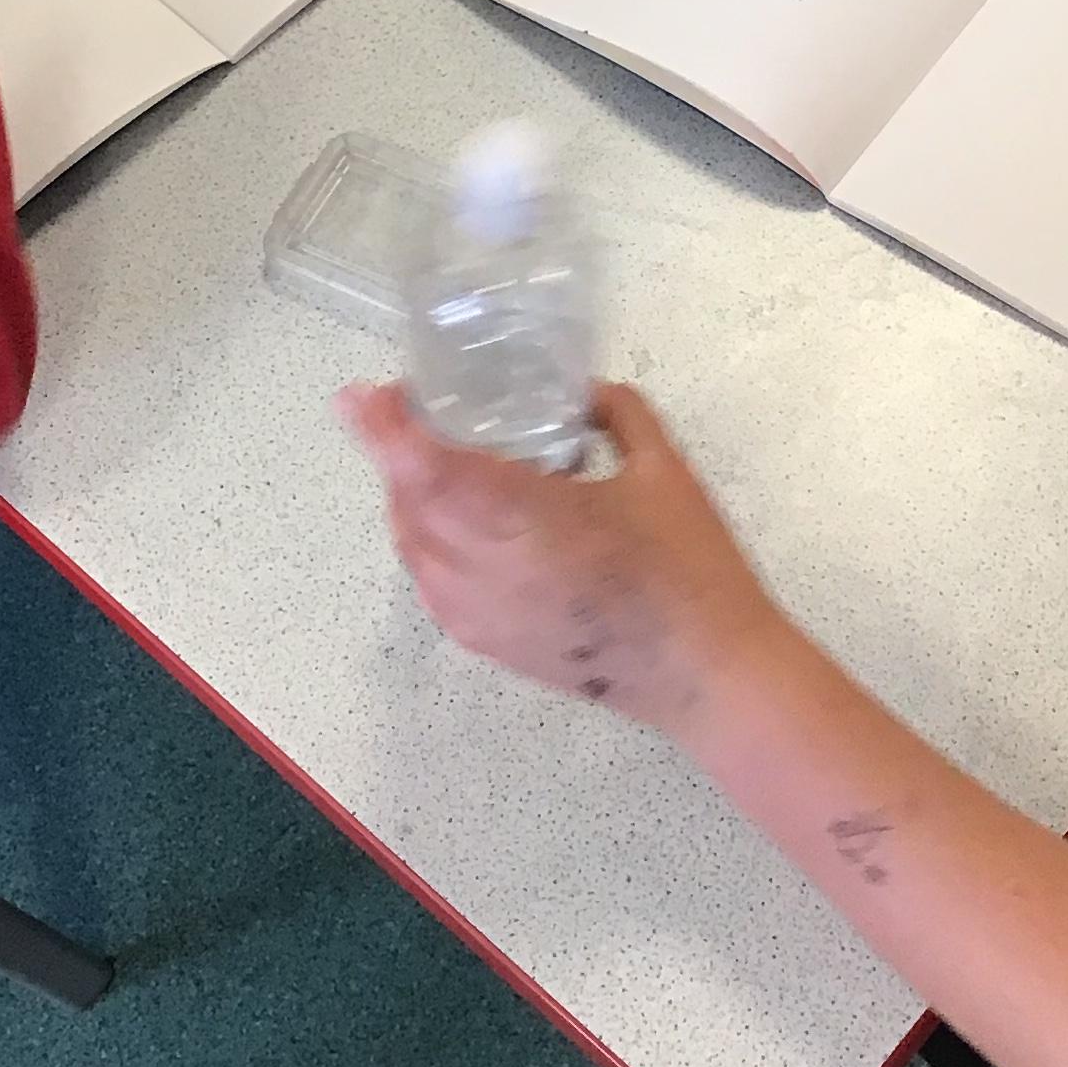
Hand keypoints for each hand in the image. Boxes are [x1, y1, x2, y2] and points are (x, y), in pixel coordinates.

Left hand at [341, 379, 780, 734]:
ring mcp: (480, 614)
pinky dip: (426, 543)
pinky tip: (459, 524)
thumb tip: (580, 392)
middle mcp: (487, 569)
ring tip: (433, 463)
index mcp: (528, 518)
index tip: (364, 396)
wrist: (704, 674)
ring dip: (409, 500)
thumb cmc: (690, 566)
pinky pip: (431, 583)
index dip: (386, 431)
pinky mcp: (486, 646)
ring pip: (412, 547)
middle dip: (397, 455)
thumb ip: (617, 415)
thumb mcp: (664, 469)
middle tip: (412, 413)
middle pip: (409, 504)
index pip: (430, 468)